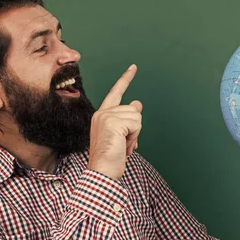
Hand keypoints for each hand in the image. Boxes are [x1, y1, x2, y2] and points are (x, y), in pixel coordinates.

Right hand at [87, 64, 142, 179]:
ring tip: (122, 146)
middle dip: (135, 129)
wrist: (102, 172)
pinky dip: (134, 137)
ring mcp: (106, 116)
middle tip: (123, 144)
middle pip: (134, 110)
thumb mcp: (122, 136)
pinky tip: (123, 146)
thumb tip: (137, 103)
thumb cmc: (111, 159)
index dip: (125, 79)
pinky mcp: (113, 122)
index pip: (116, 93)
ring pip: (137, 117)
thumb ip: (128, 119)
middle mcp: (102, 113)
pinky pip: (137, 124)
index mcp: (102, 115)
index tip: (133, 67)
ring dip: (134, 135)